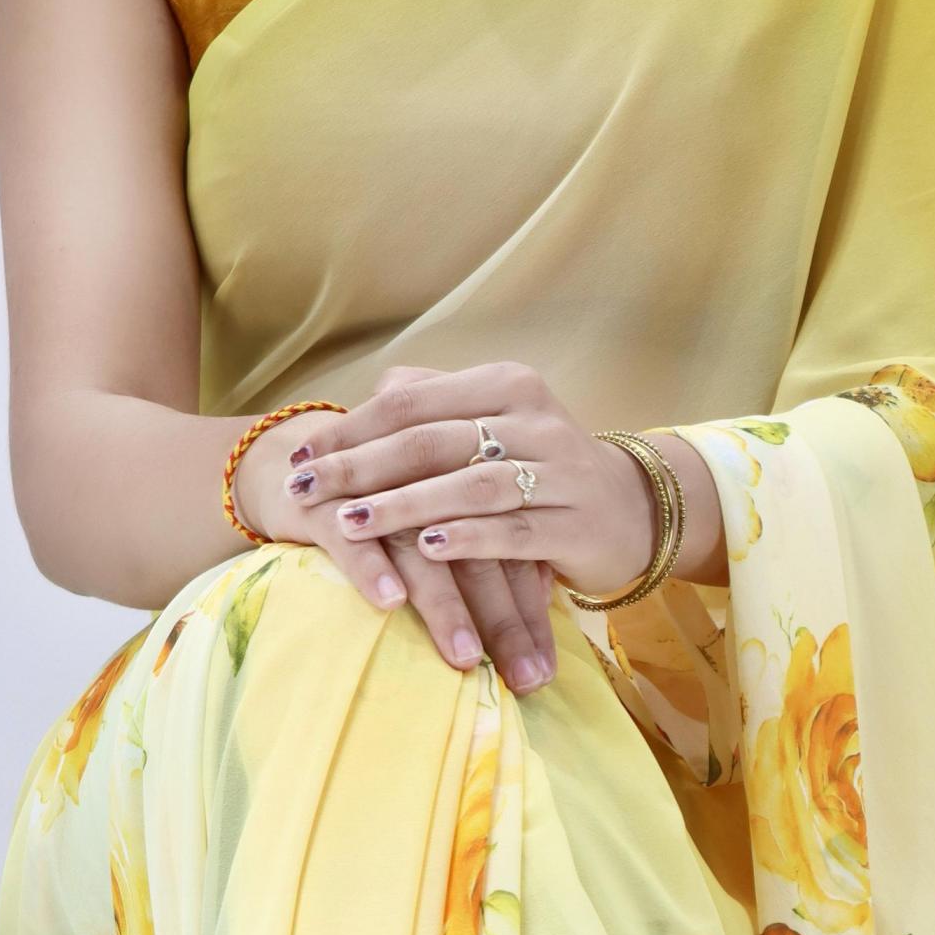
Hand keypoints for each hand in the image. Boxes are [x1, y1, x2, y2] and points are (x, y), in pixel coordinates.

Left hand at [273, 362, 669, 693]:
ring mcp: (560, 471)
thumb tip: (374, 394)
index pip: (412, 402)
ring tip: (351, 523)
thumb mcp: (495, 424)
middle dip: (360, 468)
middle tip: (304, 491)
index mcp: (505, 385)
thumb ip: (437, 405)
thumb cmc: (543, 469)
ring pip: (468, 485)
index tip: (301, 458)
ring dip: (405, 505)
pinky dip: (467, 538)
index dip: (352, 430)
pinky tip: (426, 549)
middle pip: (431, 441)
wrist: (633, 510)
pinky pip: (513, 530)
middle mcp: (535, 419)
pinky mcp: (576, 524)